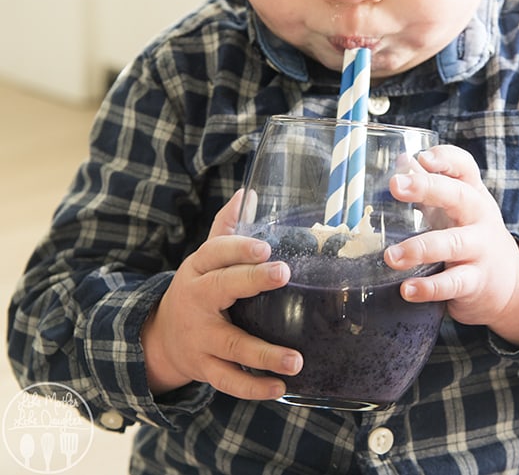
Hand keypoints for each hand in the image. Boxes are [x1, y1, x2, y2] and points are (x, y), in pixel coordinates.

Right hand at [141, 190, 302, 399]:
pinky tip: (280, 387)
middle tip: (283, 274)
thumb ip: (227, 228)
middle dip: (251, 280)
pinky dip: (253, 388)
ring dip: (264, 355)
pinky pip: (228, 382)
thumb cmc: (198, 289)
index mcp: (198, 269)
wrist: (159, 339)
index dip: (240, 248)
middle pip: (222, 288)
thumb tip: (249, 192)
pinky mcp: (204, 368)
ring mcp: (200, 338)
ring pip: (231, 345)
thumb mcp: (205, 259)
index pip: (215, 252)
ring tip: (296, 359)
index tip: (267, 246)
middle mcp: (196, 301)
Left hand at [385, 147, 518, 344]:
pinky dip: (429, 287)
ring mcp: (480, 249)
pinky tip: (408, 289)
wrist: (511, 283)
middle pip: (458, 195)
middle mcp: (480, 216)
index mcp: (472, 193)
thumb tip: (402, 160)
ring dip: (419, 248)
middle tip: (396, 185)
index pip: (464, 166)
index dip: (445, 158)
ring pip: (452, 243)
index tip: (421, 158)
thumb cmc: (472, 234)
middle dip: (426, 188)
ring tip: (391, 256)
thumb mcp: (457, 208)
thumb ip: (430, 185)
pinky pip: (453, 283)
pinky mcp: (477, 282)